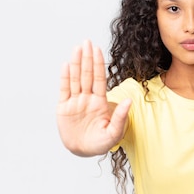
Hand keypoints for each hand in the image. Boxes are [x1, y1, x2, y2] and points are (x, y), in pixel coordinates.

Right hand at [57, 40, 130, 155]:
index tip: (98, 50)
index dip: (98, 64)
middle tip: (87, 42)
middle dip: (87, 58)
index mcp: (100, 102)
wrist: (83, 151)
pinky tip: (66, 65)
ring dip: (76, 64)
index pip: (99, 79)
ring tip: (77, 49)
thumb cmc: (100, 143)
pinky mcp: (64, 108)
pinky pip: (64, 90)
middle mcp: (87, 99)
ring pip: (75, 79)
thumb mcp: (114, 133)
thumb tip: (129, 101)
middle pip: (87, 75)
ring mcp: (75, 102)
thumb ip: (120, 117)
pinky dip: (64, 78)